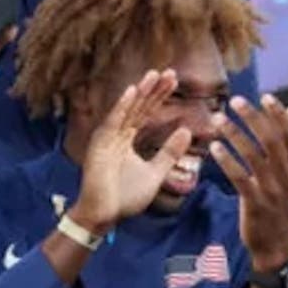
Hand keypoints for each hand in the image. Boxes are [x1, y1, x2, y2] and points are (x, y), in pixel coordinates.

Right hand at [71, 70, 198, 232]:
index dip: (159, 97)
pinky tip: (132, 91)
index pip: (146, 113)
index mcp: (127, 139)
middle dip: (154, 90)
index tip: (174, 81)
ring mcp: (108, 138)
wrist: (105, 215)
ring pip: (127, 110)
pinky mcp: (100, 144)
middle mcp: (117, 134)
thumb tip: (187, 131)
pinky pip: (113, 122)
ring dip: (140, 92)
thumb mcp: (155, 173)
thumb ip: (169, 153)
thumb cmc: (126, 196)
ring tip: (154, 75)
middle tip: (170, 72)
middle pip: (139, 107)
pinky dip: (122, 106)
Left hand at [208, 95, 287, 277]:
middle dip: (254, 118)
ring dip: (235, 134)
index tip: (266, 96)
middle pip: (272, 140)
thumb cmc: (279, 202)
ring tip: (218, 118)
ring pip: (254, 156)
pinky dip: (227, 161)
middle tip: (236, 101)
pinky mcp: (256, 203)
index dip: (279, 115)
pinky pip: (240, 178)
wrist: (276, 244)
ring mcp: (272, 190)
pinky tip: (214, 147)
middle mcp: (287, 176)